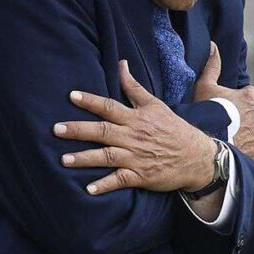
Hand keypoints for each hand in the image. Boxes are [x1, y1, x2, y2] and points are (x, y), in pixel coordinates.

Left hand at [54, 62, 220, 195]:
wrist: (197, 157)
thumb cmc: (173, 129)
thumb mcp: (155, 104)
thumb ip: (133, 87)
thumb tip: (121, 63)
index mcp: (136, 118)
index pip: (109, 106)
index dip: (90, 101)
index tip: (71, 96)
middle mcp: (133, 136)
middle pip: (102, 131)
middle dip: (78, 130)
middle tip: (56, 129)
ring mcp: (136, 157)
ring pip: (106, 156)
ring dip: (84, 158)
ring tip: (64, 160)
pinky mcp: (141, 176)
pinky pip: (120, 180)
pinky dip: (105, 185)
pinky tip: (89, 189)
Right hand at [192, 43, 253, 165]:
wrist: (209, 145)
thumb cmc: (205, 115)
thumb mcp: (204, 88)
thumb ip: (211, 66)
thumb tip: (213, 45)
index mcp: (249, 96)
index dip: (245, 103)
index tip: (236, 112)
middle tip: (239, 130)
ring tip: (244, 143)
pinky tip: (252, 153)